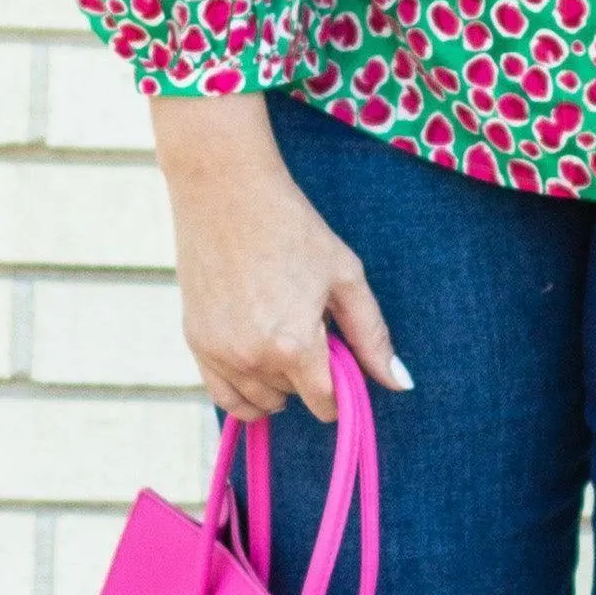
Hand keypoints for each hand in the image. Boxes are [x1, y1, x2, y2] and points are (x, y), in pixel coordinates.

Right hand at [147, 93, 406, 423]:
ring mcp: (218, 353)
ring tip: (282, 333)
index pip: (325, 403)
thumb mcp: (345, 277)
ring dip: (277, 383)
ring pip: (258, 401)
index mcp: (293, 344)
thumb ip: (373, 337)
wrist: (225, 191)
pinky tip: (259, 364)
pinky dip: (245, 393)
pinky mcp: (196, 343)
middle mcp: (251, 358)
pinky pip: (223, 398)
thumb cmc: (293, 228)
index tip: (342, 362)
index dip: (340, 389)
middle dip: (308, 375)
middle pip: (293, 399)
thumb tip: (399, 384)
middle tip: (308, 324)